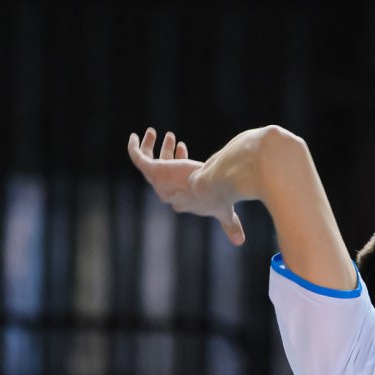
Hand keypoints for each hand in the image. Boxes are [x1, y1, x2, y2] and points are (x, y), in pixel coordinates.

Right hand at [127, 127, 245, 245]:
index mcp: (182, 199)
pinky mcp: (154, 170)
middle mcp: (168, 191)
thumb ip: (230, 225)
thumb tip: (241, 242)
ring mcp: (159, 181)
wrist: (211, 188)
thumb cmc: (219, 198)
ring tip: (154, 131)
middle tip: (174, 138)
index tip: (183, 148)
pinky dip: (135, 148)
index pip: (175, 182)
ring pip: (150, 162)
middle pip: (163, 170)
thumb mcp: (224, 212)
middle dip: (166, 154)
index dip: (177, 163)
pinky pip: (138, 158)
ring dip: (151, 147)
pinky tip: (134, 137)